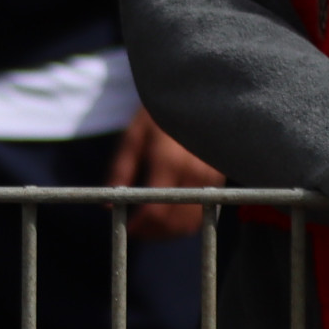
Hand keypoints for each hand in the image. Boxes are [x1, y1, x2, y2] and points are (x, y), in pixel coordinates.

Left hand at [109, 106, 223, 239]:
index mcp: (169, 161)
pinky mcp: (221, 176)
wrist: (197, 95)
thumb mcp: (131, 137)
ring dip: (170, 231)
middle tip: (137, 230)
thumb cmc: (158, 114)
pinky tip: (170, 215)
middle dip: (154, 233)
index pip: (156, 209)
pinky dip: (188, 220)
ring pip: (193, 220)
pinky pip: (206, 209)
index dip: (141, 226)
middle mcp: (195, 171)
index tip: (128, 228)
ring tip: (151, 225)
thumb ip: (120, 171)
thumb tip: (108, 205)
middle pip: (175, 221)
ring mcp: (212, 175)